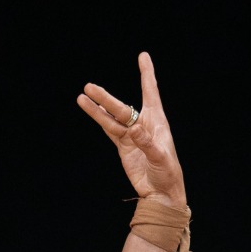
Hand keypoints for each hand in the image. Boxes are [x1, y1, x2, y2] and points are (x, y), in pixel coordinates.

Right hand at [77, 52, 185, 207]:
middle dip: (106, 98)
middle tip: (90, 87)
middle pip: (123, 108)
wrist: (162, 195)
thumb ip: (147, 143)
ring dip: (98, 109)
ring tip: (82, 97)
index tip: (143, 56)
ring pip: (112, 118)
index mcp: (157, 122)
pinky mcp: (124, 147)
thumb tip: (134, 129)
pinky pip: (110, 130)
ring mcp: (132, 136)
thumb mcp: (161, 159)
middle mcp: (143, 125)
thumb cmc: (168, 175)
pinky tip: (91, 108)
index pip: (151, 92)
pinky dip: (100, 119)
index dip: (147, 74)